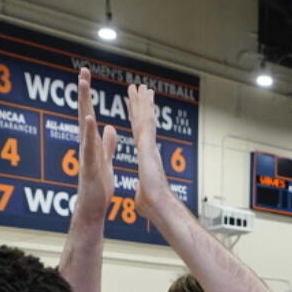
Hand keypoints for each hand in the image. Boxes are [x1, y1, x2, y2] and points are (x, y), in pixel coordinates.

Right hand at [74, 67, 117, 224]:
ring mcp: (86, 154)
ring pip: (84, 125)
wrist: (92, 209)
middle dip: (84, 92)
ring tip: (83, 85)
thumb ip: (107, 145)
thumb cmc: (98, 187)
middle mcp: (86, 145)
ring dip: (84, 104)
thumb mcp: (106, 161)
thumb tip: (110, 128)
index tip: (87, 76)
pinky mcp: (90, 166)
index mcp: (92, 143)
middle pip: (84, 113)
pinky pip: (89, 147)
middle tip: (83, 70)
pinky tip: (90, 118)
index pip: (90, 114)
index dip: (89, 96)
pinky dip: (89, 132)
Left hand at [125, 83, 171, 219]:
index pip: (138, 133)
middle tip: (138, 88)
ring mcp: (150, 146)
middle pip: (143, 122)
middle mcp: (149, 148)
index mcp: (145, 156)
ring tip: (142, 86)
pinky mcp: (150, 147)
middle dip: (140, 105)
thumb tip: (141, 190)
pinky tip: (146, 97)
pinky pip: (148, 124)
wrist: (158, 205)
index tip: (133, 106)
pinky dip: (146, 109)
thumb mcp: (142, 190)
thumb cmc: (152, 203)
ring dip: (144, 102)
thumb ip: (141, 186)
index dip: (136, 119)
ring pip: (147, 119)